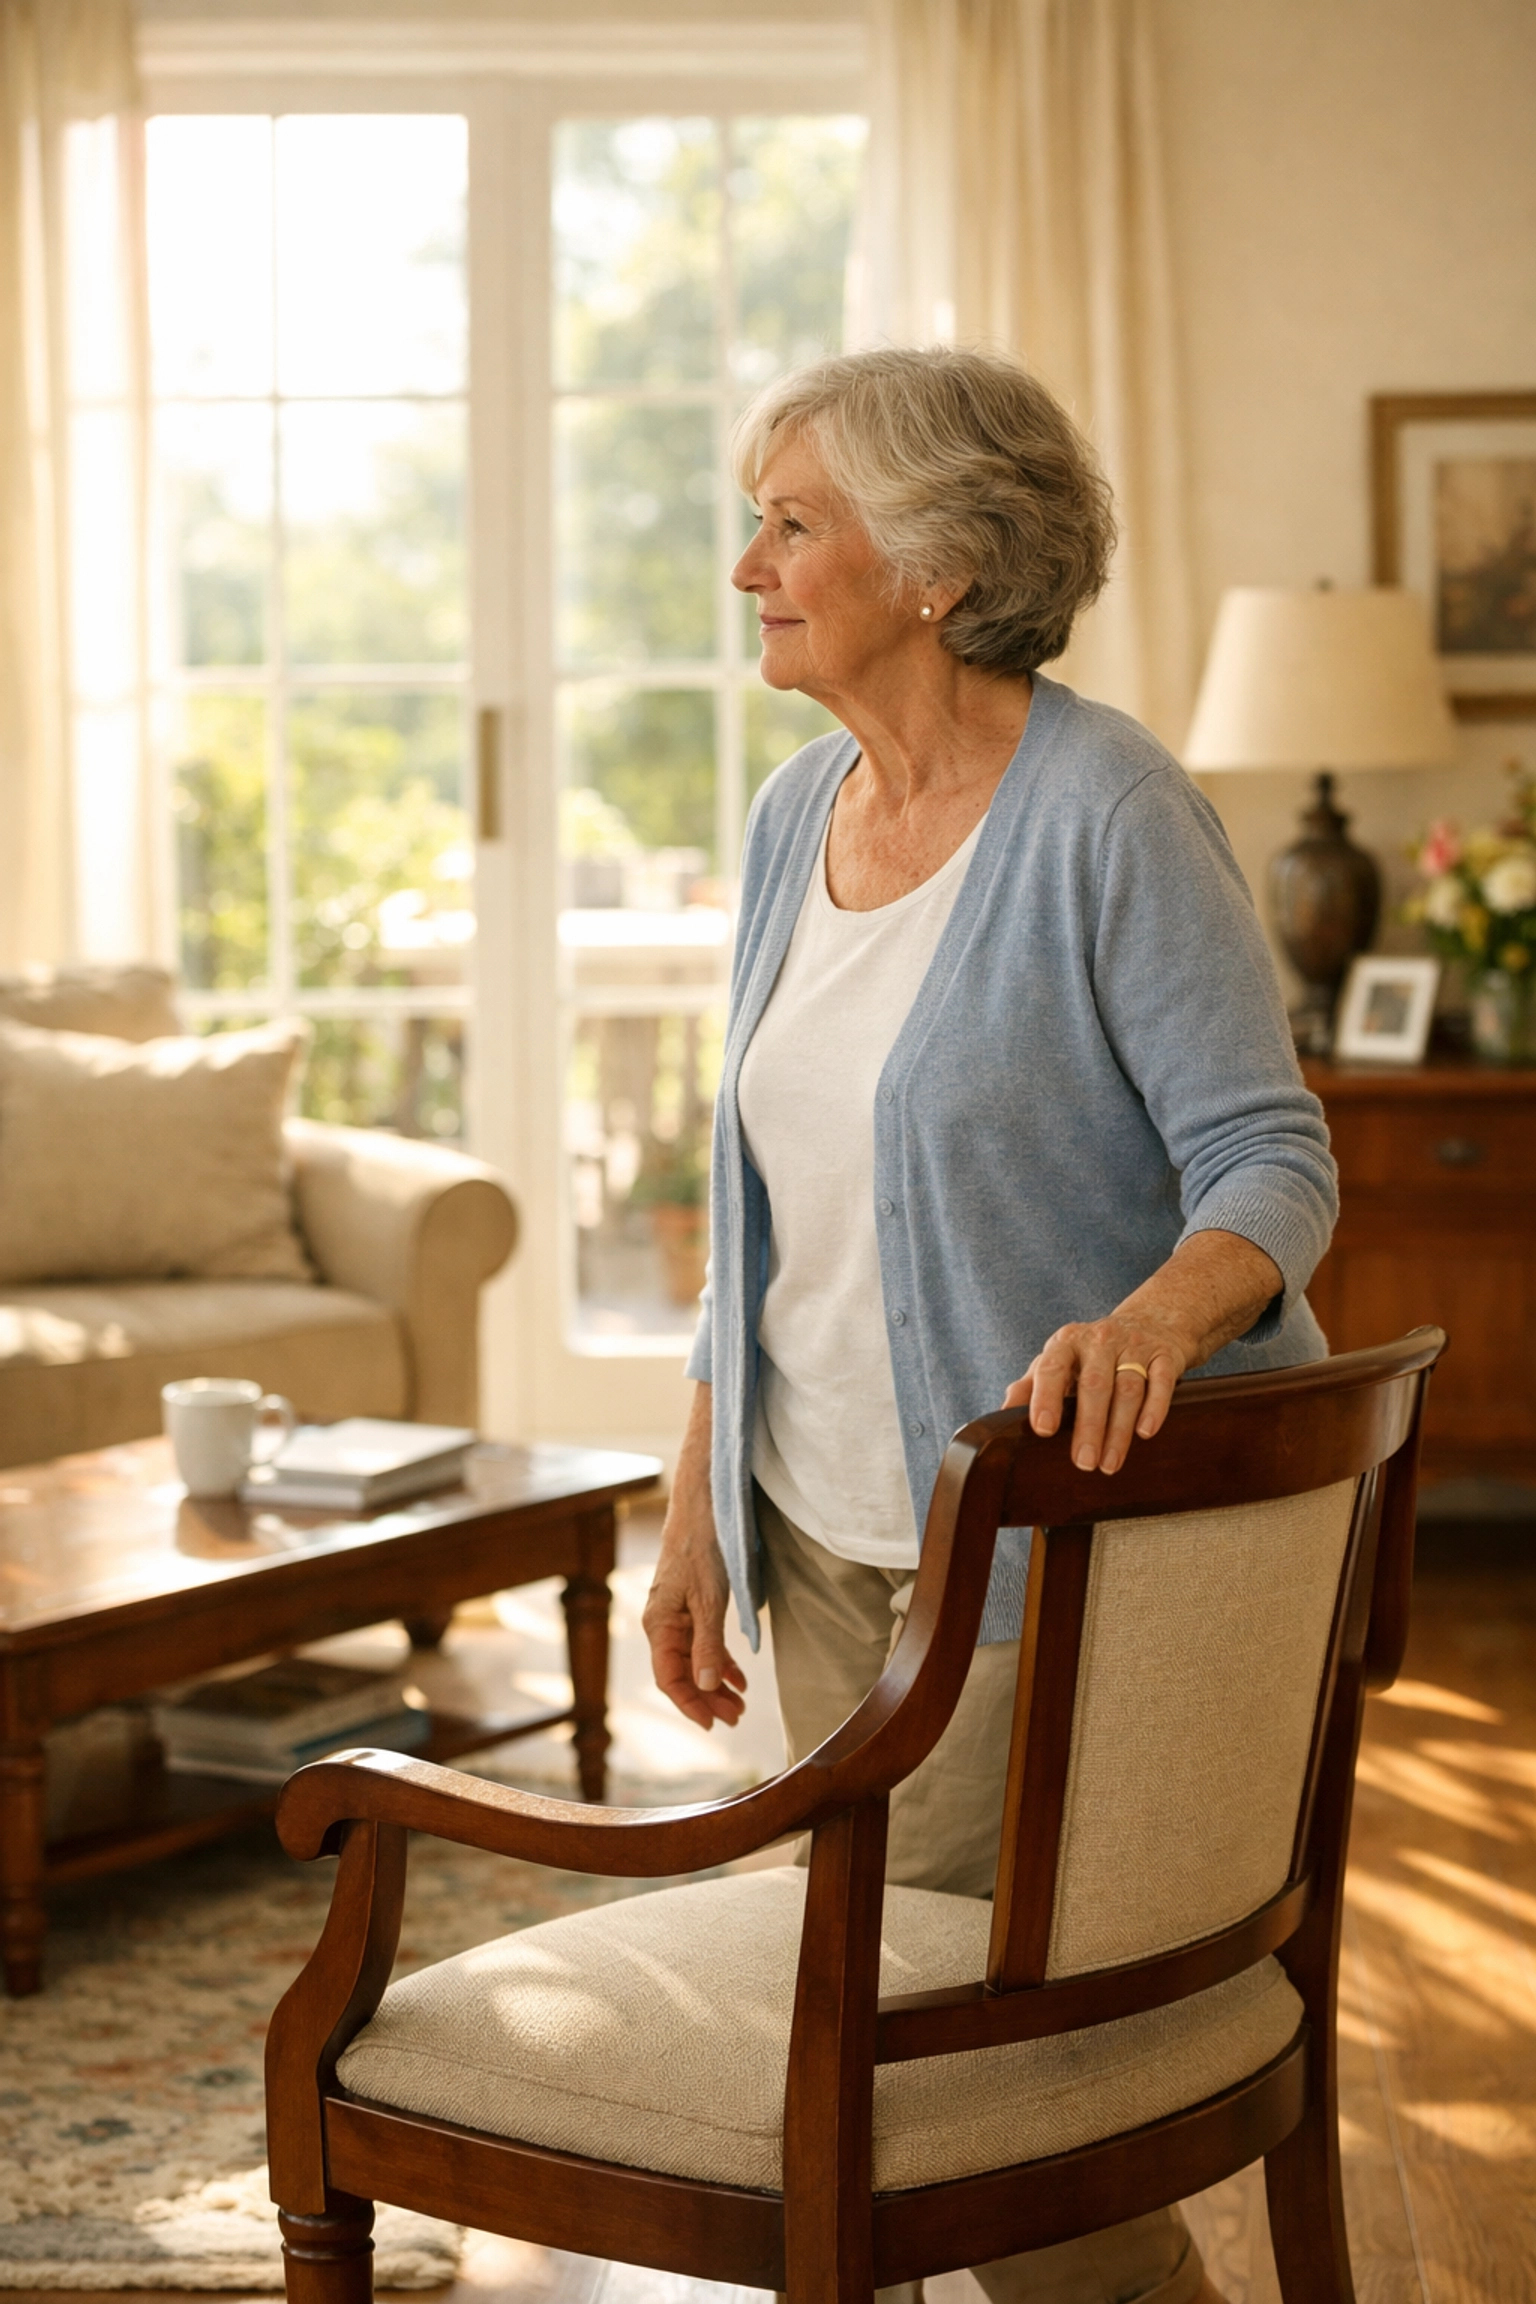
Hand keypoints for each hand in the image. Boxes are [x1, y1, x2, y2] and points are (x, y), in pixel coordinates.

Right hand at [642, 1385, 746, 1729]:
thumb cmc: (702, 1546)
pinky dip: (721, 1660)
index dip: (690, 1704)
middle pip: (681, 1673)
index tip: (714, 1724)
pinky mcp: (693, 1601)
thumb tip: (707, 1687)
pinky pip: (703, 1641)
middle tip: (737, 1718)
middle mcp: (663, 1622)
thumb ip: (708, 1645)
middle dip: (707, 1699)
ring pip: (694, 1659)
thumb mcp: (709, 1600)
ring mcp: (678, 1612)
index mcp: (659, 1623)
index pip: (669, 1677)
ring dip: (716, 1683)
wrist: (703, 1502)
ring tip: (741, 1704)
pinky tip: (739, 1676)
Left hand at [1004, 1316, 1185, 1473]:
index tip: (1043, 1430)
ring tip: (1109, 1464)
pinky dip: (1155, 1408)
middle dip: (1088, 1426)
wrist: (1150, 1321)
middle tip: (1083, 1462)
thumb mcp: (1060, 1361)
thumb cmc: (1093, 1353)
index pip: (1052, 1368)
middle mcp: (1099, 1340)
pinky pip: (1161, 1381)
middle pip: (1094, 1384)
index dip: (1045, 1398)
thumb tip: (1001, 1416)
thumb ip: (1031, 1386)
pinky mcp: (1165, 1355)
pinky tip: (1146, 1433)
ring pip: (1127, 1388)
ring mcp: (1134, 1346)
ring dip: (1119, 1429)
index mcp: (1066, 1343)